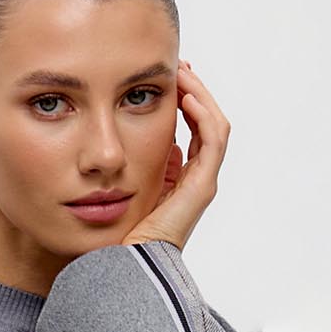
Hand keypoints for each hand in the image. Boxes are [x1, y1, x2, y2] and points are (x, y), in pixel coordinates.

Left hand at [118, 59, 227, 253]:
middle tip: (179, 66)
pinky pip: (212, 141)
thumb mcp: (124, 192)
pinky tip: (186, 97)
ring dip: (200, 95)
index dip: (184, 102)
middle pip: (205, 123)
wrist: (121, 266)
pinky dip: (203, 116)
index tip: (168, 79)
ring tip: (184, 72)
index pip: (191, 130)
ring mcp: (200, 183)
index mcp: (178, 179)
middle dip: (194, 91)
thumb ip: (139, 170)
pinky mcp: (200, 188)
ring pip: (213, 126)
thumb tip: (144, 145)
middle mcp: (194, 180)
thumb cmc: (117, 235)